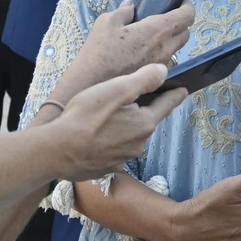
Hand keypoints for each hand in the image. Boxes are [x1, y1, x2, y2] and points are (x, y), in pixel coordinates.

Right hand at [46, 63, 187, 181]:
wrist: (57, 151)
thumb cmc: (86, 116)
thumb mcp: (117, 89)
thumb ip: (144, 79)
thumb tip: (164, 72)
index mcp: (145, 123)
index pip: (166, 105)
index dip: (174, 94)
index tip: (183, 90)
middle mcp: (139, 144)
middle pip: (145, 121)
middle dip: (141, 110)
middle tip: (125, 100)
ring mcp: (123, 159)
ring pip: (129, 136)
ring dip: (123, 127)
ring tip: (104, 118)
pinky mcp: (107, 168)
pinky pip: (113, 151)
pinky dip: (108, 143)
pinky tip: (94, 137)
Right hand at [51, 0, 194, 104]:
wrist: (90, 84)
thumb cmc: (98, 51)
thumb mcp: (107, 22)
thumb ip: (123, 12)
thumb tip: (130, 6)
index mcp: (157, 30)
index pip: (187, 16)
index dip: (188, 7)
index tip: (181, 3)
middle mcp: (165, 48)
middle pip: (186, 33)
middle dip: (180, 23)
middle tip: (165, 19)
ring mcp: (161, 65)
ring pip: (176, 50)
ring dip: (170, 42)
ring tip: (151, 38)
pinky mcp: (155, 79)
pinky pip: (164, 63)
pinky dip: (159, 56)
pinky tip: (143, 56)